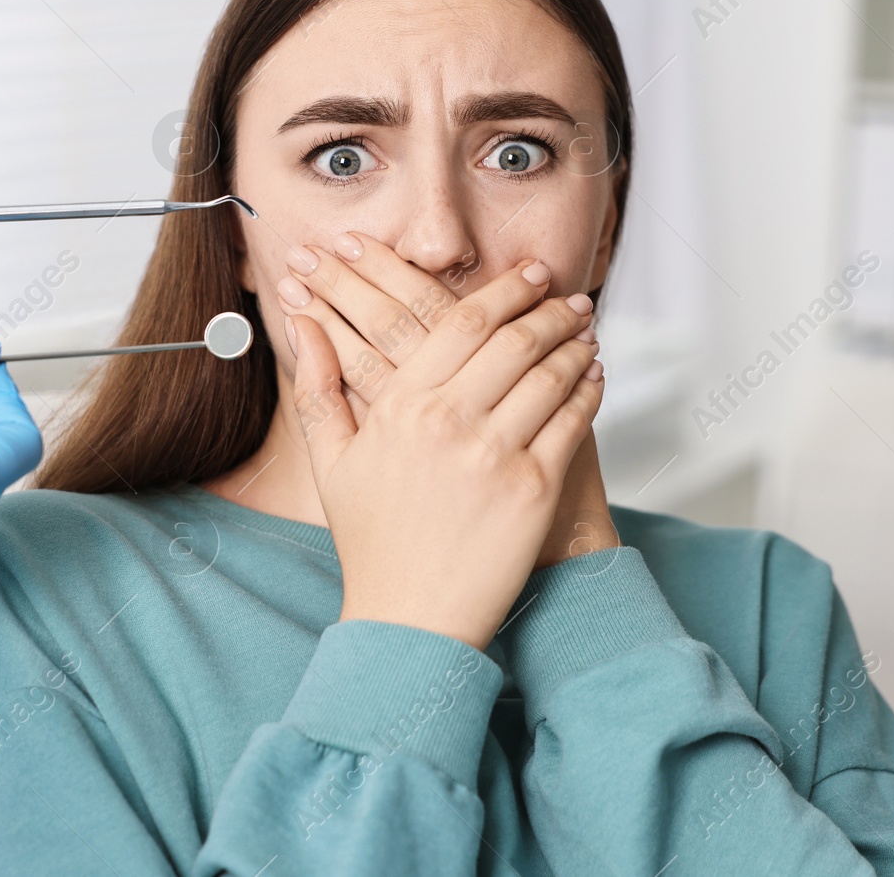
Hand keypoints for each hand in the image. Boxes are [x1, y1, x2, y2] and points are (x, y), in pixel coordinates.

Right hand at [288, 258, 603, 648]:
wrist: (410, 618)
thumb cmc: (370, 540)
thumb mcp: (330, 460)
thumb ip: (316, 385)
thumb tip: (299, 323)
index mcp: (401, 407)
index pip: (462, 323)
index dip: (505, 291)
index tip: (530, 275)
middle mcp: (449, 422)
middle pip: (514, 340)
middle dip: (550, 310)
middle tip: (569, 298)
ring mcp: (496, 454)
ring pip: (550, 374)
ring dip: (576, 345)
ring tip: (586, 332)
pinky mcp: (534, 489)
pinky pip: (573, 421)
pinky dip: (589, 391)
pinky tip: (594, 378)